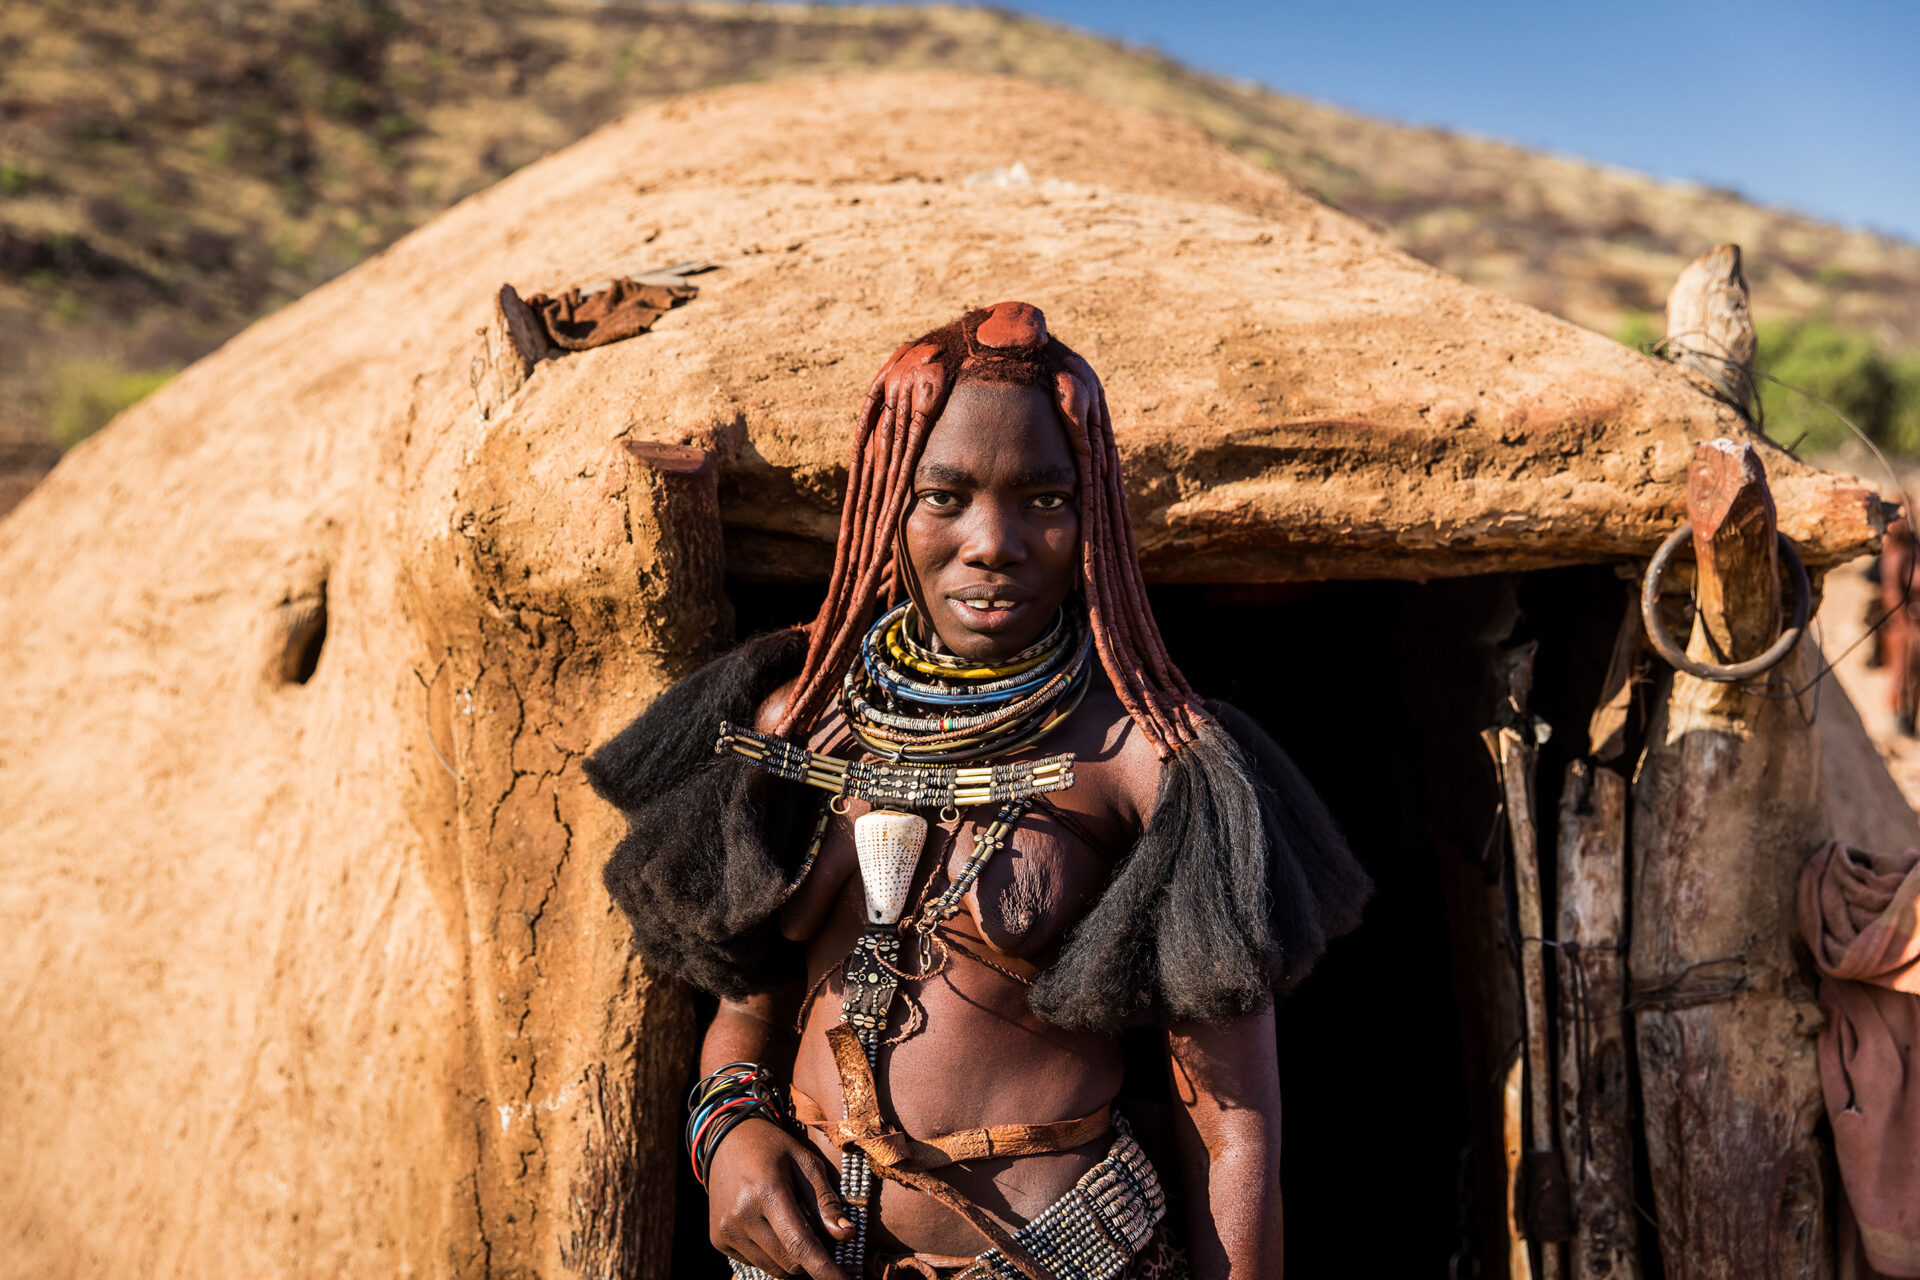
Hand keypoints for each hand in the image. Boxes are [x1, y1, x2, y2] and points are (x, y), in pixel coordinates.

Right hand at [708, 1118, 855, 1279]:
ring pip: (773, 1268)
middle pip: (790, 1262)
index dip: (825, 1270)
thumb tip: (846, 1236)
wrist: (725, 1140)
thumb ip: (826, 1201)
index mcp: (767, 1191)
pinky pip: (755, 1263)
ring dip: (792, 1259)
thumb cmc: (773, 1148)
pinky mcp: (718, 1239)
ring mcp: (726, 1230)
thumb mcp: (806, 1163)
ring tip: (794, 1227)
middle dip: (811, 1258)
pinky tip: (771, 1227)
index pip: (800, 1244)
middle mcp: (742, 1215)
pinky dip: (771, 1254)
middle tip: (819, 1236)